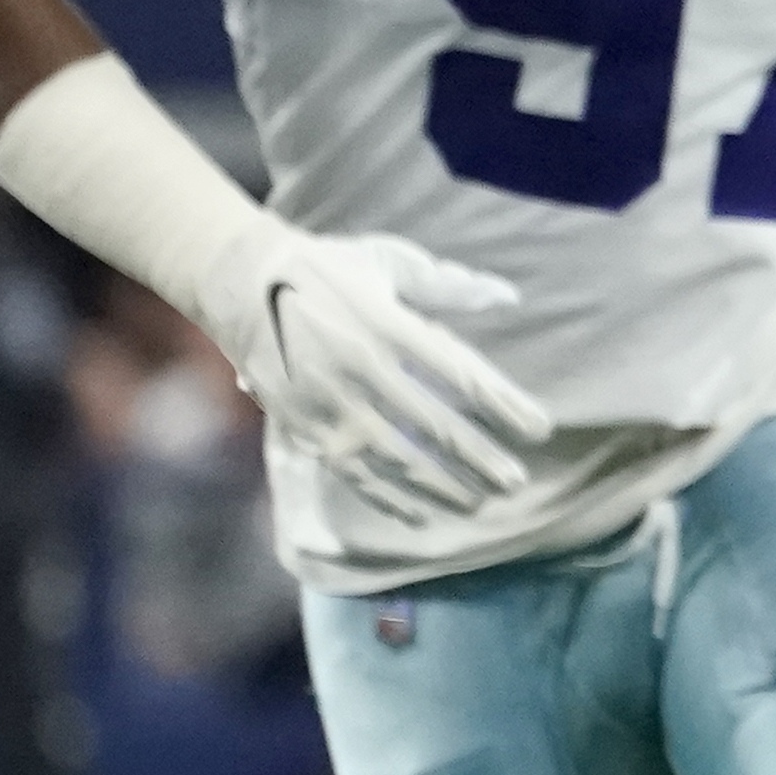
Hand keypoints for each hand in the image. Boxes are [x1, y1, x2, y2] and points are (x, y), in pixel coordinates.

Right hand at [187, 223, 551, 523]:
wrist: (235, 279)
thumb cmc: (327, 268)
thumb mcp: (386, 260)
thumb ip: (447, 284)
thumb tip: (507, 297)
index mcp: (386, 323)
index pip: (459, 372)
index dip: (503, 404)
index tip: (540, 429)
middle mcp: (358, 365)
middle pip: (433, 424)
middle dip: (479, 458)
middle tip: (516, 481)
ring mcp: (327, 400)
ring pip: (395, 457)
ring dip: (440, 485)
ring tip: (478, 501)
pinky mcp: (300, 423)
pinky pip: (350, 471)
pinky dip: (387, 497)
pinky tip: (419, 514)